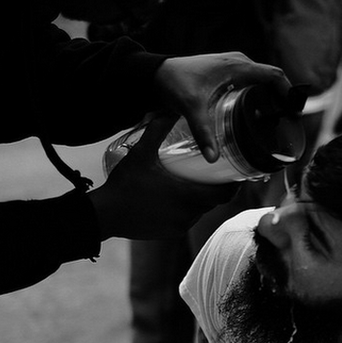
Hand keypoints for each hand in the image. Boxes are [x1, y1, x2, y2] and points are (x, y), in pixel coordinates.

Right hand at [88, 115, 237, 239]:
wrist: (106, 215)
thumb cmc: (125, 184)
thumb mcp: (142, 152)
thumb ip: (157, 129)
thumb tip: (169, 109)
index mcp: (187, 196)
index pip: (223, 194)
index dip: (233, 186)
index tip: (235, 174)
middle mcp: (188, 214)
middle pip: (213, 203)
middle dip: (216, 190)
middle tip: (216, 176)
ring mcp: (179, 226)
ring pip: (200, 212)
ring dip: (201, 201)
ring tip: (197, 186)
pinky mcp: (170, 234)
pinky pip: (186, 221)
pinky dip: (187, 211)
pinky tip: (179, 201)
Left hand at [154, 52, 290, 162]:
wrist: (157, 74)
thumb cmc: (175, 83)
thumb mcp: (191, 108)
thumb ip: (203, 133)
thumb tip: (213, 159)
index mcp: (238, 66)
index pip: (274, 76)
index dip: (288, 93)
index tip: (295, 113)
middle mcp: (239, 63)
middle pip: (271, 80)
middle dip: (281, 99)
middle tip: (287, 123)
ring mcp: (232, 67)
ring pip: (261, 81)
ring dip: (270, 98)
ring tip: (275, 121)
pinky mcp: (226, 74)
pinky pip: (250, 83)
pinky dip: (258, 96)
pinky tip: (255, 115)